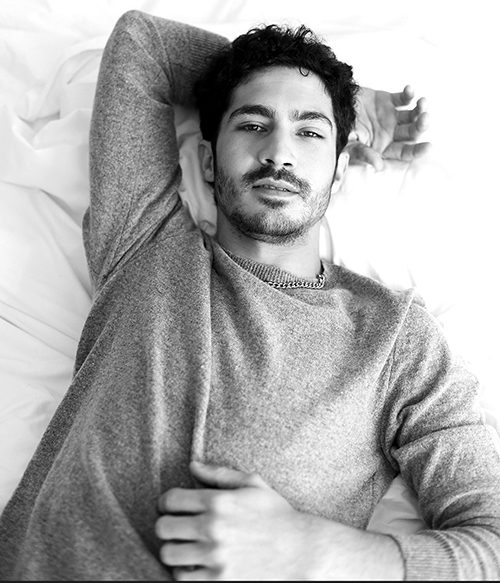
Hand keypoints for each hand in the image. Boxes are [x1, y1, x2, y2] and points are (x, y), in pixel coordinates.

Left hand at [155, 461, 315, 580]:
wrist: (301, 551)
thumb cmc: (277, 515)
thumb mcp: (253, 484)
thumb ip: (219, 474)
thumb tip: (193, 465)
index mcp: (218, 501)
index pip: (170, 500)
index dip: (166, 502)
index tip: (172, 507)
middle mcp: (212, 528)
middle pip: (163, 527)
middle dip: (167, 525)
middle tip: (177, 527)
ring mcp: (214, 557)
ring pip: (169, 554)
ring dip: (174, 549)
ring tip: (185, 546)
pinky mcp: (218, 581)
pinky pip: (181, 578)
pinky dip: (184, 572)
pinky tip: (196, 564)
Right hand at [347, 84, 430, 170]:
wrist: (331, 107)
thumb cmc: (339, 131)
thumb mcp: (350, 146)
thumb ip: (364, 155)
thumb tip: (379, 166)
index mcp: (384, 148)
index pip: (404, 152)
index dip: (417, 151)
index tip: (429, 146)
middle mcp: (390, 134)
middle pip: (412, 133)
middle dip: (421, 126)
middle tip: (425, 118)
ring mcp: (391, 117)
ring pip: (412, 115)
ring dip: (420, 109)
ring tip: (422, 103)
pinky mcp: (388, 101)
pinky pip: (404, 98)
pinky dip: (409, 94)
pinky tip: (410, 90)